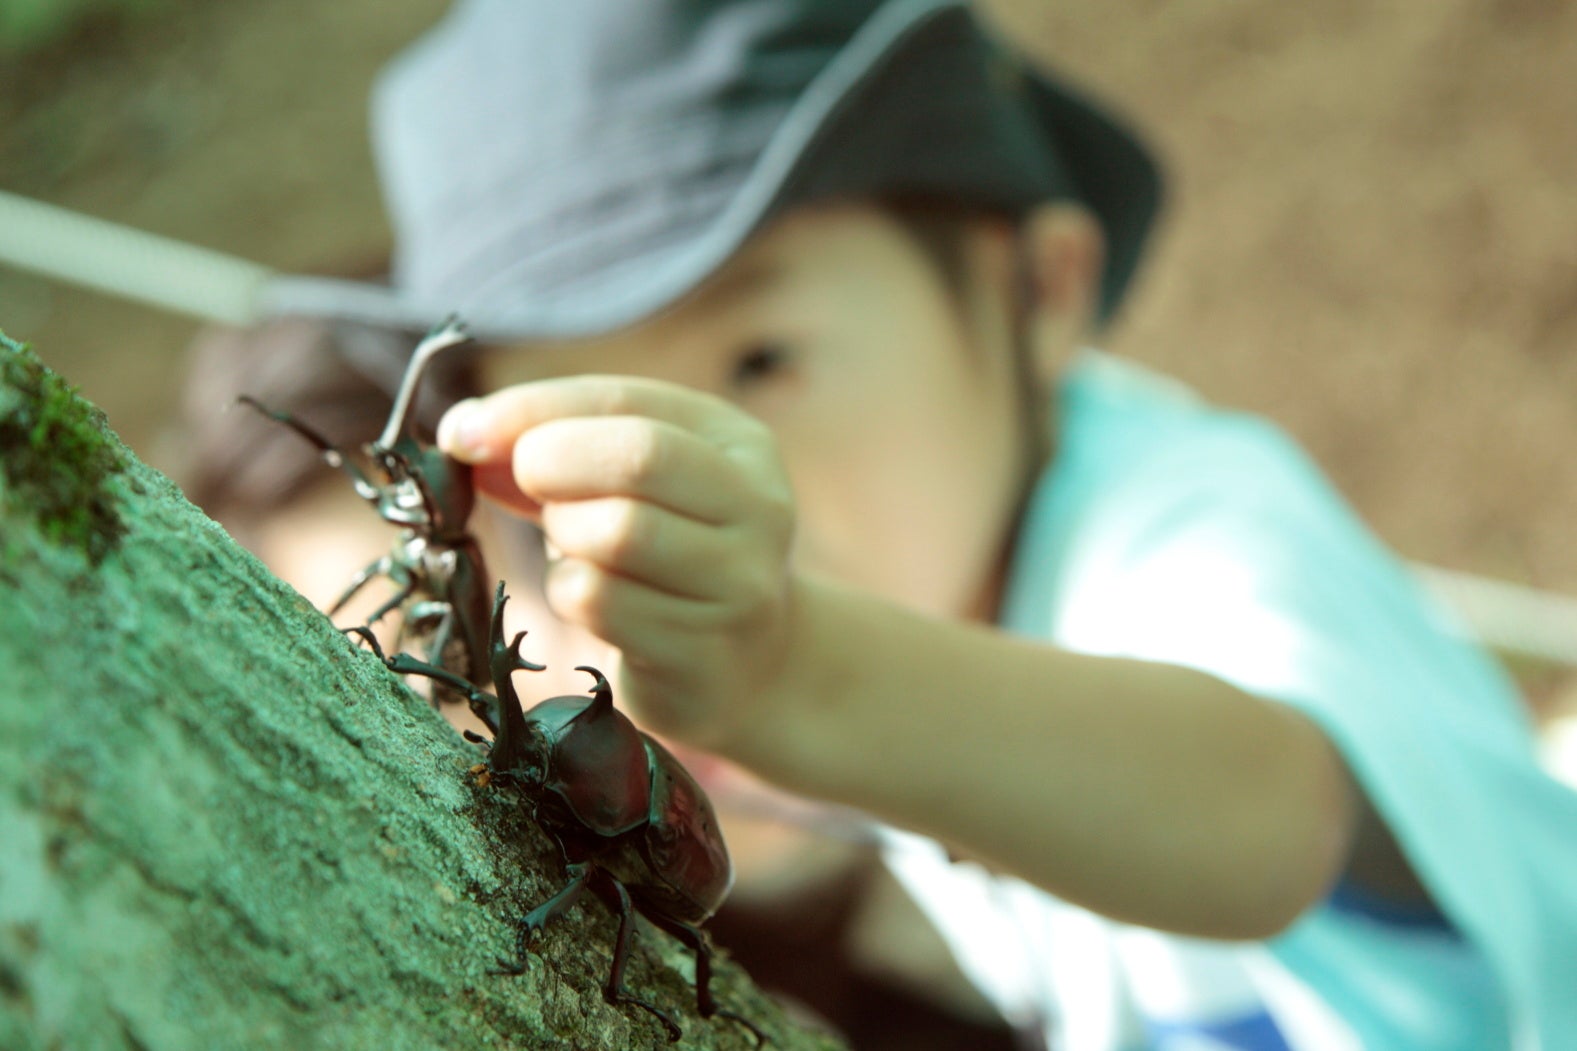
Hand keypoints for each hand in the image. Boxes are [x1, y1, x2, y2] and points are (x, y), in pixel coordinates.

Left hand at [437, 376, 796, 751]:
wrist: (742, 668)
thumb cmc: (666, 556)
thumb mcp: (630, 484)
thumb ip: (556, 445)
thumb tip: (462, 433)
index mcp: (741, 445)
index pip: (627, 403)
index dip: (534, 411)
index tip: (462, 433)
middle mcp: (759, 509)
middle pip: (638, 460)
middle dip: (552, 464)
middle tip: (526, 485)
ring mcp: (740, 586)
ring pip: (616, 533)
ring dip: (564, 535)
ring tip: (573, 545)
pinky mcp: (704, 654)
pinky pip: (601, 604)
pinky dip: (569, 593)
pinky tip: (588, 597)